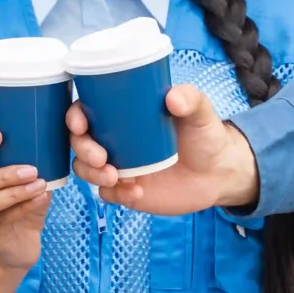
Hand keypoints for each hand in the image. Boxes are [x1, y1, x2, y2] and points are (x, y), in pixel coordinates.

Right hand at [0, 129, 52, 275]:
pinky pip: (2, 217)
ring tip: (39, 184)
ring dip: (13, 192)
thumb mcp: (31, 181)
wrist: (21, 244)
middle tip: (30, 170)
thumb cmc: (25, 205)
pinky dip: (23, 206)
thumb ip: (34, 164)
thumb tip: (49, 146)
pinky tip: (41, 197)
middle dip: (1, 174)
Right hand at [67, 85, 259, 214]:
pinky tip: (136, 192)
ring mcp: (118, 165)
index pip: (87, 110)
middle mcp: (114, 139)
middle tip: (102, 158)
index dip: (74, 116)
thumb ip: (190, 100)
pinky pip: (107, 194)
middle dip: (82, 150)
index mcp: (123, 114)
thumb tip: (173, 98)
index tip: (80, 124)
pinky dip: (115, 194)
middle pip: (80, 142)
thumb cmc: (206, 135)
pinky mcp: (126, 189)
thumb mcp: (200, 113)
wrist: (219, 173)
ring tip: (115, 178)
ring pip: (85, 169)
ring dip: (92, 175)